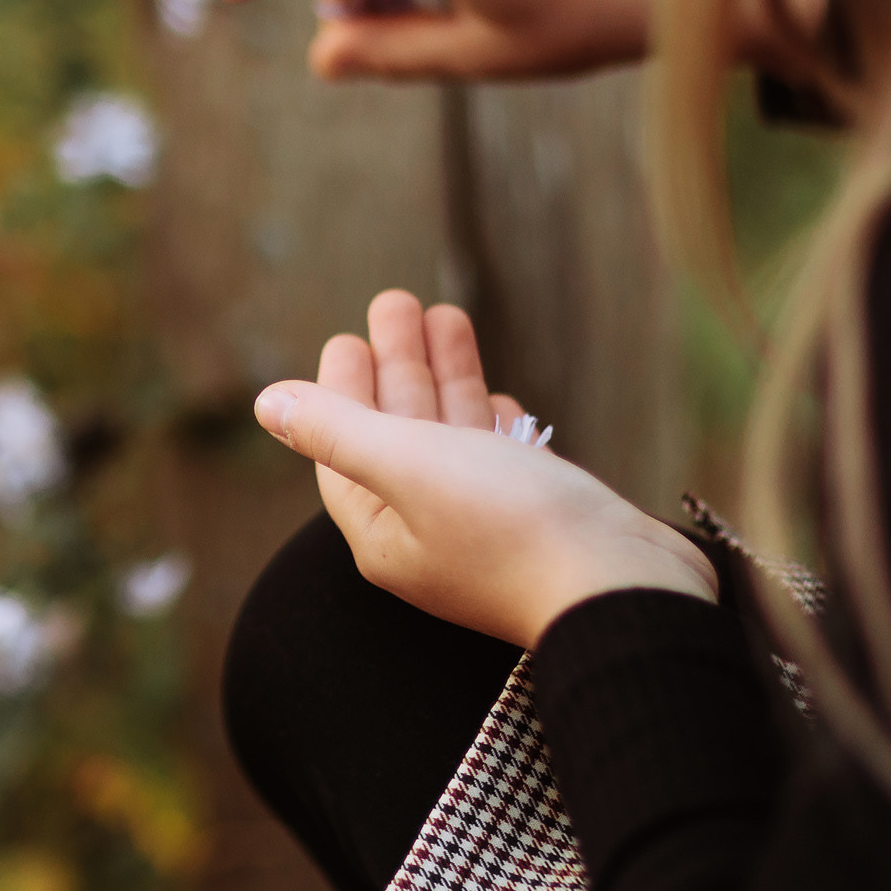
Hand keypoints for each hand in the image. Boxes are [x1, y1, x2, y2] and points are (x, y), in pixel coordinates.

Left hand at [257, 290, 715, 648]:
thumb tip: (265, 404)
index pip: (345, 451)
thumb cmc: (510, 528)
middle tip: (397, 300)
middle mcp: (430, 534)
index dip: (341, 393)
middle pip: (399, 435)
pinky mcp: (542, 518)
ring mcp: (488, 528)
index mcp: (384, 533)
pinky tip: (496, 396)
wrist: (626, 589)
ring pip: (454, 439)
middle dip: (398, 366)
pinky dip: (492, 422)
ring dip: (447, 377)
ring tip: (446, 316)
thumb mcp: (408, 466)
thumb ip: (336, 430)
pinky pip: (502, 463)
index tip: (348, 338)